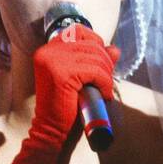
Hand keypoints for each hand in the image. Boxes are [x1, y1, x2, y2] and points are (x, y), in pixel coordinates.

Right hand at [0, 25, 119, 163]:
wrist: (51, 132)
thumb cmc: (65, 108)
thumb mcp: (82, 80)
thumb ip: (96, 62)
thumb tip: (115, 49)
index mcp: (47, 50)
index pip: (78, 31)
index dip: (95, 43)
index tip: (100, 63)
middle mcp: (47, 51)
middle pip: (91, 44)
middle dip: (105, 62)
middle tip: (105, 82)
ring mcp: (53, 61)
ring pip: (95, 57)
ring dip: (106, 75)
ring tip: (103, 91)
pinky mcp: (63, 74)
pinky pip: (95, 71)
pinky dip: (104, 82)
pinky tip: (103, 94)